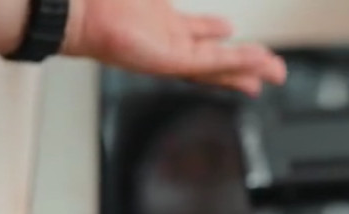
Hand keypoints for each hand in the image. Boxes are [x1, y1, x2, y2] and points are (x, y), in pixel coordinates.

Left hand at [62, 0, 286, 95]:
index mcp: (158, 20)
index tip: (246, 44)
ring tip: (275, 72)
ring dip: (248, 67)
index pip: (203, 38)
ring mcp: (169, 52)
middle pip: (215, 58)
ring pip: (218, 65)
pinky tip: (258, 64)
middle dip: (246, 64)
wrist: (73, 7)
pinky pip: (212, 63)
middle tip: (272, 70)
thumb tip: (181, 2)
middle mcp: (166, 40)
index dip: (225, 42)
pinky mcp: (170, 61)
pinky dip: (237, 63)